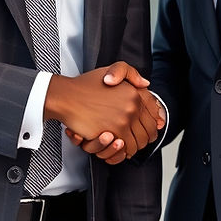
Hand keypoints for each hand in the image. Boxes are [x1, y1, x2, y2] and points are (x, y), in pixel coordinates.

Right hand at [45, 63, 162, 157]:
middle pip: (149, 130)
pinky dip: (124, 151)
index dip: (153, 123)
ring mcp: (124, 120)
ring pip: (139, 142)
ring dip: (134, 146)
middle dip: (145, 137)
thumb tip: (145, 84)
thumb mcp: (111, 69)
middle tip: (137, 139)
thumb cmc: (85, 85)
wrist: (66, 97)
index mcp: (134, 92)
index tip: (149, 128)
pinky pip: (127, 148)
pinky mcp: (114, 133)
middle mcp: (133, 106)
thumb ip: (131, 73)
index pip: (154, 113)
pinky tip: (119, 146)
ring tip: (127, 144)